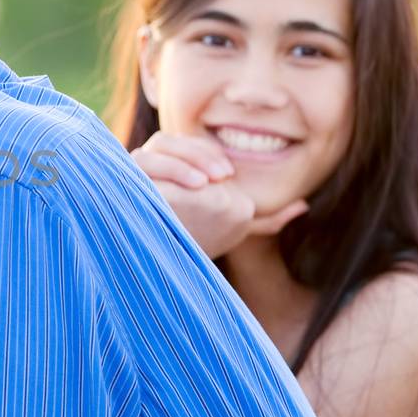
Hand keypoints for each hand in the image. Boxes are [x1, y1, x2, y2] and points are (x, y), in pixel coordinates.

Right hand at [131, 132, 307, 258]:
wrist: (161, 273)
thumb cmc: (196, 248)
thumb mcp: (235, 232)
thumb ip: (264, 218)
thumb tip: (301, 206)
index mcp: (170, 168)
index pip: (184, 146)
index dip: (205, 154)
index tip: (228, 174)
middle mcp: (145, 170)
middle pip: (166, 143)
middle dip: (196, 155)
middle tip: (223, 176)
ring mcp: (127, 180)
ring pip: (148, 154)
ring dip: (178, 163)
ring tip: (203, 184)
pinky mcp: (116, 192)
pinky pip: (132, 172)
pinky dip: (158, 177)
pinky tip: (180, 192)